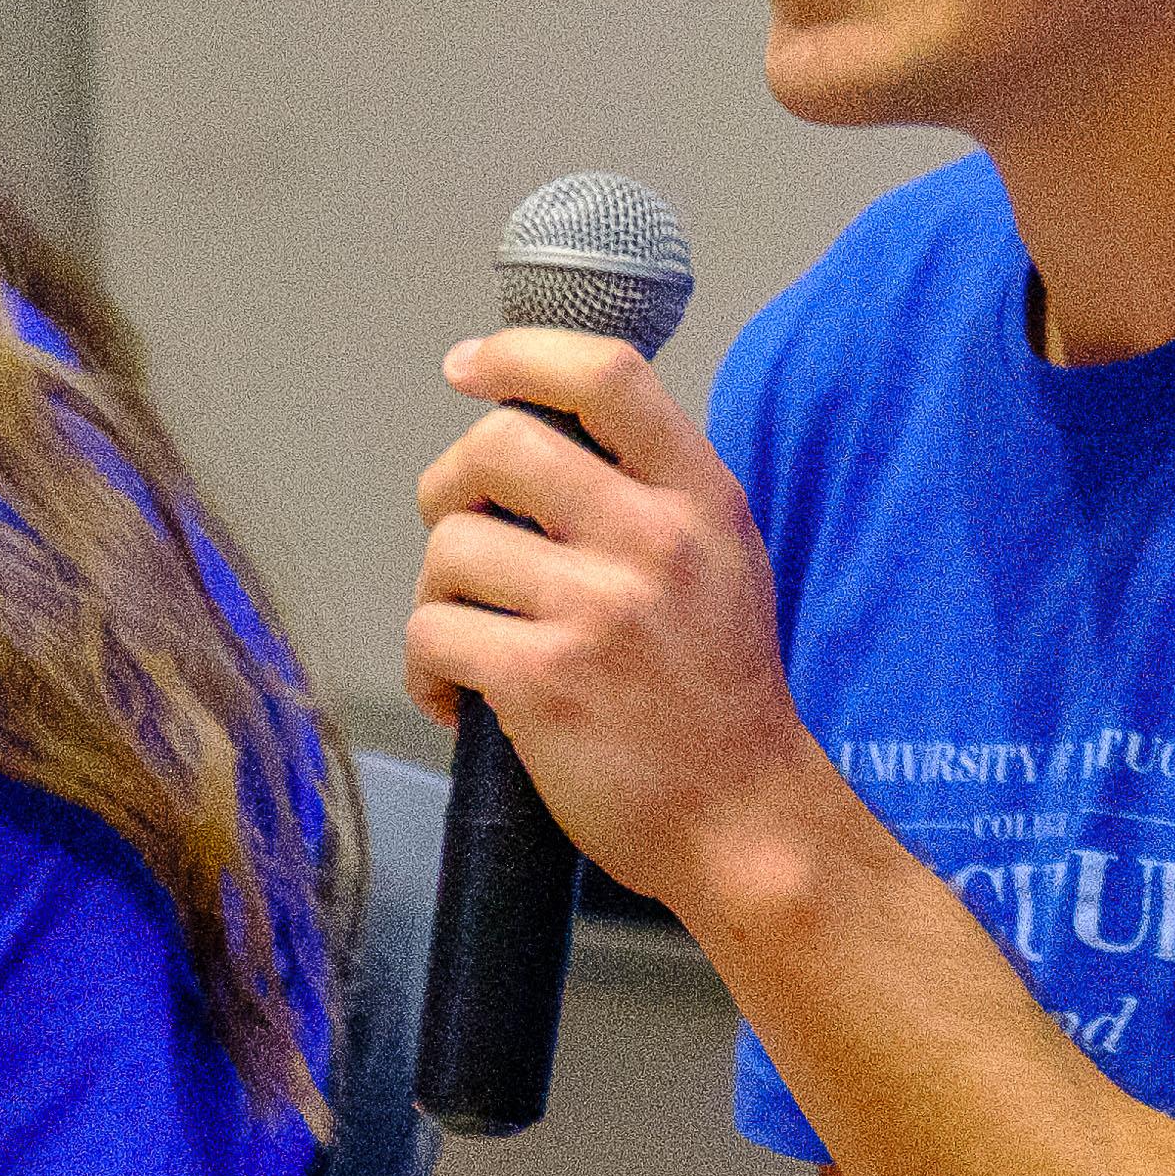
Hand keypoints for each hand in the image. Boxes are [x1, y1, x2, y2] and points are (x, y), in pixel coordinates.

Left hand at [405, 331, 832, 912]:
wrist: (746, 820)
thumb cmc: (720, 697)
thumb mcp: (722, 563)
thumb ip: (652, 493)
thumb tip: (538, 431)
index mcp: (700, 500)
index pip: (605, 375)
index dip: (518, 355)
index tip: (469, 367)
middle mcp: (654, 542)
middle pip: (498, 445)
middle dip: (450, 486)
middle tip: (458, 528)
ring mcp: (598, 612)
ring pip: (451, 546)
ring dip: (438, 594)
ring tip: (471, 636)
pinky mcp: (545, 683)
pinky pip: (434, 633)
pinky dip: (429, 668)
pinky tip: (463, 697)